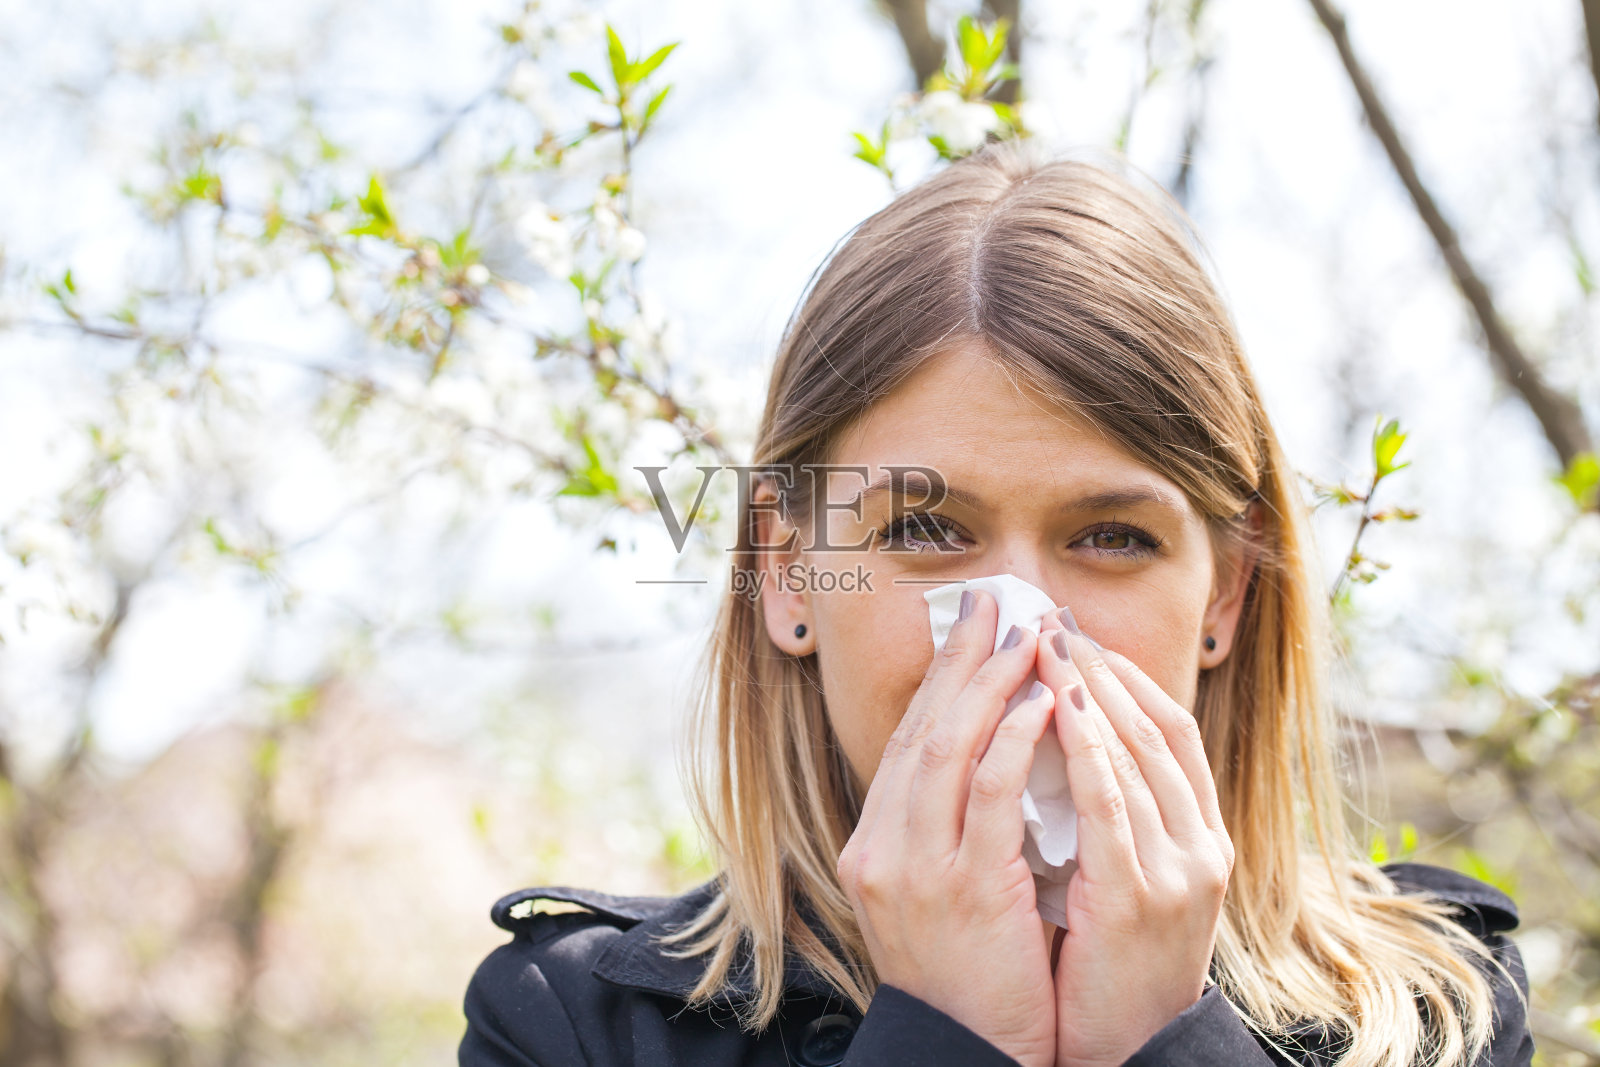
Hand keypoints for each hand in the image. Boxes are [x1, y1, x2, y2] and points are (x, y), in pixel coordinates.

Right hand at [837, 589, 1059, 1066]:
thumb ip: (948, 831)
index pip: (906, 742)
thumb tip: (985, 759)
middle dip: (959, 660)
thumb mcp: (939, 895)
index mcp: (874, 846)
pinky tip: (1045, 702)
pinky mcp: (962, 887)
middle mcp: (881, 848)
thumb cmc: (969, 978)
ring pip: (947, 747)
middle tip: (993, 602)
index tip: (970, 630)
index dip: (939, 681)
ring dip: (991, 684)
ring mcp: (914, 867)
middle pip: (920, 729)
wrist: (969, 1054)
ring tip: (1029, 638)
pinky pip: (988, 793)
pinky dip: (1014, 739)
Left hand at [1036, 611, 1233, 1066]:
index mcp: (1202, 837)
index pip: (1172, 731)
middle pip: (1153, 729)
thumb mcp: (1130, 881)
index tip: (1080, 634)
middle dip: (1100, 667)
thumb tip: (1071, 744)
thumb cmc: (1115, 966)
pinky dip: (1084, 749)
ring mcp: (1179, 869)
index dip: (1127, 676)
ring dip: (1086, 692)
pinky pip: (1110, 805)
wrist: (1130, 1051)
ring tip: (1043, 645)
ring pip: (1134, 755)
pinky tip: (1052, 708)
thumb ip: (1116, 819)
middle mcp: (1202, 845)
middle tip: (1053, 618)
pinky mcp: (1141, 896)